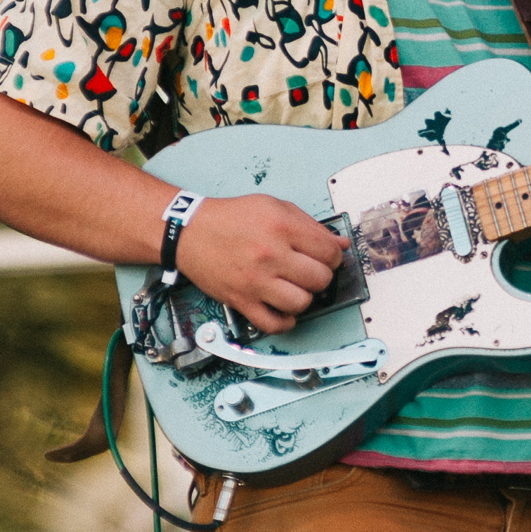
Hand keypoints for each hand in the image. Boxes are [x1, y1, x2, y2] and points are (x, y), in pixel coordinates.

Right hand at [177, 195, 344, 333]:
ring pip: (302, 303)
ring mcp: (256, 280)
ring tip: (295, 288)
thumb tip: (340, 244)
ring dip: (304, 298)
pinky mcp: (242, 300)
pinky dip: (285, 321)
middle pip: (320, 279)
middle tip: (310, 272)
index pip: (329, 252)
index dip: (334, 257)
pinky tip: (284, 309)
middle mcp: (270, 254)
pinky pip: (274, 324)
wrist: (190, 231)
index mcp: (282, 227)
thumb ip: (310, 225)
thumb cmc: (231, 218)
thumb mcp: (273, 207)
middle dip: (321, 277)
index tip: (326, 258)